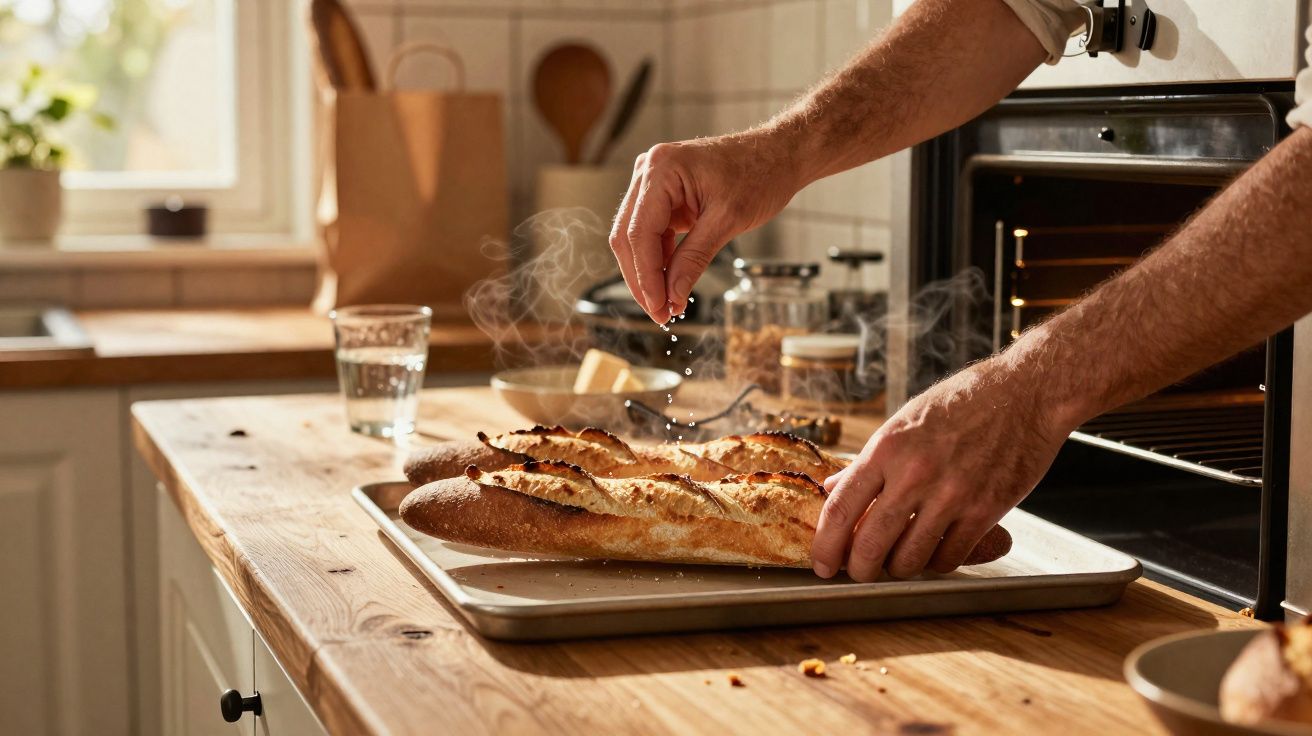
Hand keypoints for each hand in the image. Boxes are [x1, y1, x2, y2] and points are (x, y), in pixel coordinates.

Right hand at [609, 132, 799, 322]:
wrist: (777, 154)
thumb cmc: (760, 174)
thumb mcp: (728, 221)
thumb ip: (694, 259)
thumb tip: (672, 295)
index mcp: (660, 170)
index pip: (638, 233)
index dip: (645, 276)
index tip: (658, 307)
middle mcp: (648, 171)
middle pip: (628, 237)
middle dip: (643, 279)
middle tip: (660, 313)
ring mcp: (652, 182)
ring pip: (636, 238)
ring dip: (649, 273)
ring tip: (667, 304)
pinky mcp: (663, 195)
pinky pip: (651, 233)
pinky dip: (660, 260)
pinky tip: (671, 282)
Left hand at [811, 356, 1076, 581]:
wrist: (1026, 393)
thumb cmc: (963, 401)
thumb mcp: (904, 420)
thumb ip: (869, 461)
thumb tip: (835, 490)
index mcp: (887, 448)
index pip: (841, 508)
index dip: (825, 544)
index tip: (821, 562)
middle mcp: (915, 473)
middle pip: (870, 543)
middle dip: (857, 569)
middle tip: (857, 573)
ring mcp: (952, 494)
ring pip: (909, 558)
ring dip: (898, 569)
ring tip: (897, 563)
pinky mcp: (986, 510)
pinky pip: (950, 556)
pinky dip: (937, 563)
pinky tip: (934, 552)